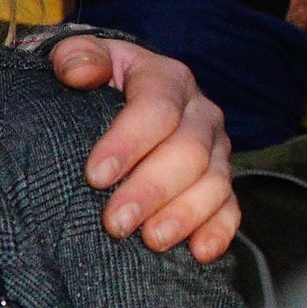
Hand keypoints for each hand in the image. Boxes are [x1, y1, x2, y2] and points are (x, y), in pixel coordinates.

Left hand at [50, 34, 242, 261]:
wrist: (117, 89)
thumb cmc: (92, 77)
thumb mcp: (79, 55)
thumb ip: (76, 56)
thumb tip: (80, 73)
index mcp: (166, 78)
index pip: (156, 110)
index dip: (128, 143)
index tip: (95, 176)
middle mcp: (199, 112)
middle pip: (188, 152)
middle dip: (151, 190)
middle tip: (115, 222)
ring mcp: (215, 147)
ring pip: (213, 181)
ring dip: (184, 214)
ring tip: (151, 240)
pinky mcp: (219, 178)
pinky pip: (230, 204)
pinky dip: (219, 229)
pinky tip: (199, 251)